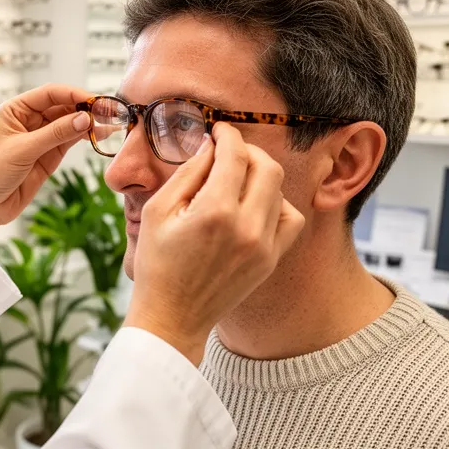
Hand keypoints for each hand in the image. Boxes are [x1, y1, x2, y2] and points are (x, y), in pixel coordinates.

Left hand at [0, 84, 92, 251]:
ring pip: (69, 123)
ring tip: (109, 124)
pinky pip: (70, 141)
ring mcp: (40, 138)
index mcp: (15, 110)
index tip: (94, 100)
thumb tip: (85, 118)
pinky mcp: (48, 156)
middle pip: (63, 107)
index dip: (73, 94)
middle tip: (108, 112)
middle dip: (85, 108)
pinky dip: (85, 137)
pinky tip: (100, 135)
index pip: (49, 94)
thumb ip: (55, 134)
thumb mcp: (23, 150)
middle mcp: (29, 120)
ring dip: (88, 122)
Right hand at [123, 123, 304, 364]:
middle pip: (267, 167)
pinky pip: (291, 219)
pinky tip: (254, 205)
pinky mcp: (271, 259)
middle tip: (229, 151)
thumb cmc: (157, 265)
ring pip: (280, 190)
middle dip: (248, 150)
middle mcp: (246, 227)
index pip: (235, 156)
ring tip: (238, 179)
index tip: (218, 131)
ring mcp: (264, 246)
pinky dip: (278, 204)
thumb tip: (210, 146)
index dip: (227, 135)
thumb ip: (187, 173)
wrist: (173, 317)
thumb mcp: (158, 211)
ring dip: (261, 175)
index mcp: (214, 213)